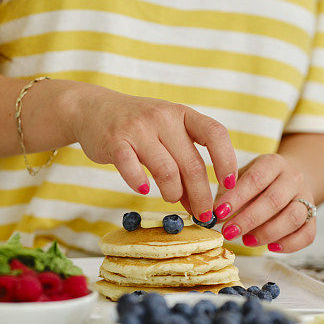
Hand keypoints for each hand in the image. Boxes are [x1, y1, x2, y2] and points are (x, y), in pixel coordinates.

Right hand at [68, 84, 236, 219]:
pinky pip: (132, 169)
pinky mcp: (115, 141)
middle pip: (192, 164)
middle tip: (203, 214)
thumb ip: (184, 164)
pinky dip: (140, 184)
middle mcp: (163, 118)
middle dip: (201, 195)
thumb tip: (200, 206)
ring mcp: (138, 128)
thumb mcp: (167, 136)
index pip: (215, 134)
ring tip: (172, 200)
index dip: (227, 161)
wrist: (93, 110)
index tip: (229, 185)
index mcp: (183, 115)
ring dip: (173, 194)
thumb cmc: (138, 128)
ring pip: (167, 171)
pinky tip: (144, 190)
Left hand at [212, 153, 315, 252]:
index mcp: (273, 163)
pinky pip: (307, 234)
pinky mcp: (314, 218)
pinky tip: (270, 247)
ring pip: (293, 217)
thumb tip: (212, 214)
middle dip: (248, 220)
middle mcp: (293, 178)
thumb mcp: (241, 177)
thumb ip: (227, 192)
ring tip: (247, 240)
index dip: (236, 198)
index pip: (255, 179)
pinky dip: (289, 244)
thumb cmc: (258, 182)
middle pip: (274, 200)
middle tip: (228, 232)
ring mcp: (306, 197)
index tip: (219, 213)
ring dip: (267, 233)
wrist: (290, 179)